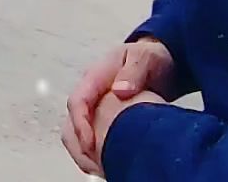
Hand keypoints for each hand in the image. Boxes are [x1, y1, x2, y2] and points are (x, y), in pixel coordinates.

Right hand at [62, 39, 176, 174]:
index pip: (77, 101)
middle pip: (70, 121)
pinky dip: (93, 153)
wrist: (157, 60)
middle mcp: (89, 91)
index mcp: (96, 75)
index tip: (90, 144)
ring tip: (100, 169)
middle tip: (96, 165)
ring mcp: (94, 104)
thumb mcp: (144, 58)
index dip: (80, 124)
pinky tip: (106, 164)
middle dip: (79, 145)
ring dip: (83, 152)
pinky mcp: (101, 116)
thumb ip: (133, 72)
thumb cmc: (150, 59)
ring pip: (75, 131)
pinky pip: (89, 136)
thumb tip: (120, 90)